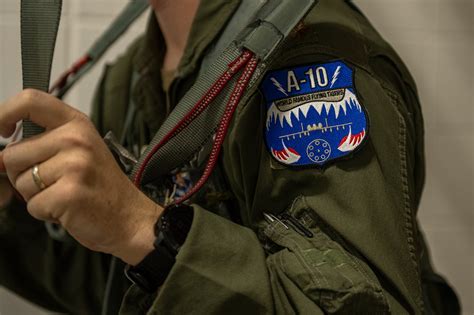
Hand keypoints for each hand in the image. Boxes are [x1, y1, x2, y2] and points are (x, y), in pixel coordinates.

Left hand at [0, 89, 161, 264]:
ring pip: (20, 181)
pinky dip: (45, 212)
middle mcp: (76, 140)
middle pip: (13, 153)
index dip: (5, 113)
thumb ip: (46, 142)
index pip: (30, 101)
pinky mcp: (68, 193)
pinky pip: (32, 205)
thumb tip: (2, 153)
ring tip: (64, 193)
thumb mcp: (82, 150)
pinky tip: (68, 208)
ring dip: (36, 195)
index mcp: (78, 125)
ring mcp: (74, 166)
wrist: (130, 216)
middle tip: (55, 181)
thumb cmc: (104, 186)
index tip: (4, 130)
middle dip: (24, 174)